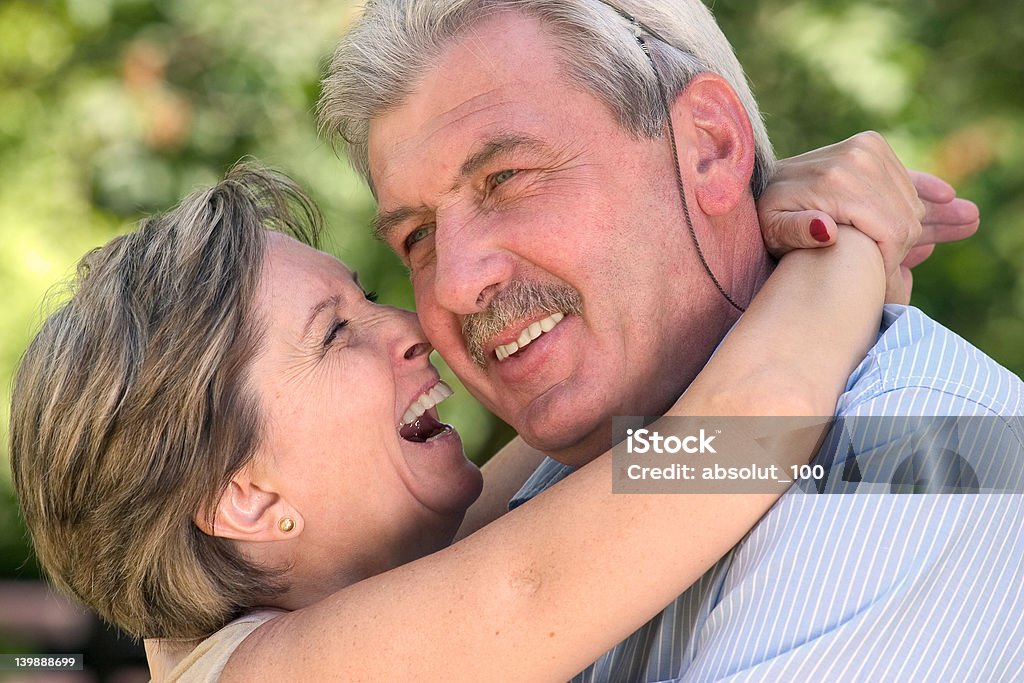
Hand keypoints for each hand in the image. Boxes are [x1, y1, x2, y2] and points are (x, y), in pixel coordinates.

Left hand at [757, 131, 979, 304]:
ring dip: (923, 221)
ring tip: (960, 226)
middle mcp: (856, 159)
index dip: (890, 264)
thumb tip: (827, 230)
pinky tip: (947, 197)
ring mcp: (866, 148)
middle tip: (903, 271)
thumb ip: (795, 232)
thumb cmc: (767, 217)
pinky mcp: (870, 144)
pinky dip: (925, 190)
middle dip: (908, 247)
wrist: (762, 182)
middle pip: (904, 217)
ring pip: (909, 200)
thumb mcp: (771, 231)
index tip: (882, 289)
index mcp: (836, 182)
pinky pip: (906, 175)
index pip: (891, 232)